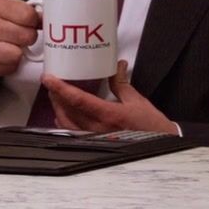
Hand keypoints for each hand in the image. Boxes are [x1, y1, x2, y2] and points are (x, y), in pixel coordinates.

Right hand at [0, 0, 40, 77]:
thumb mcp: (5, 7)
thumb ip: (26, 11)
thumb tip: (46, 20)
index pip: (29, 16)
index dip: (35, 22)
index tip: (32, 23)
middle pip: (27, 36)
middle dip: (28, 37)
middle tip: (20, 36)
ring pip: (18, 55)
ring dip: (19, 53)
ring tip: (11, 45)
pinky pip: (10, 68)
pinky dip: (11, 64)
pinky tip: (3, 55)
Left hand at [41, 60, 180, 134]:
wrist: (159, 142)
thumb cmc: (150, 125)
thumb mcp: (136, 100)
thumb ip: (121, 83)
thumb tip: (117, 66)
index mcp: (108, 115)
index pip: (78, 100)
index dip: (61, 88)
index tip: (49, 78)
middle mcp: (98, 128)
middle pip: (67, 112)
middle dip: (56, 96)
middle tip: (51, 83)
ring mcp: (94, 137)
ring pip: (66, 124)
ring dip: (58, 109)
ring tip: (55, 97)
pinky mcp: (95, 142)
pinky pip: (72, 133)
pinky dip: (64, 122)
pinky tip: (64, 115)